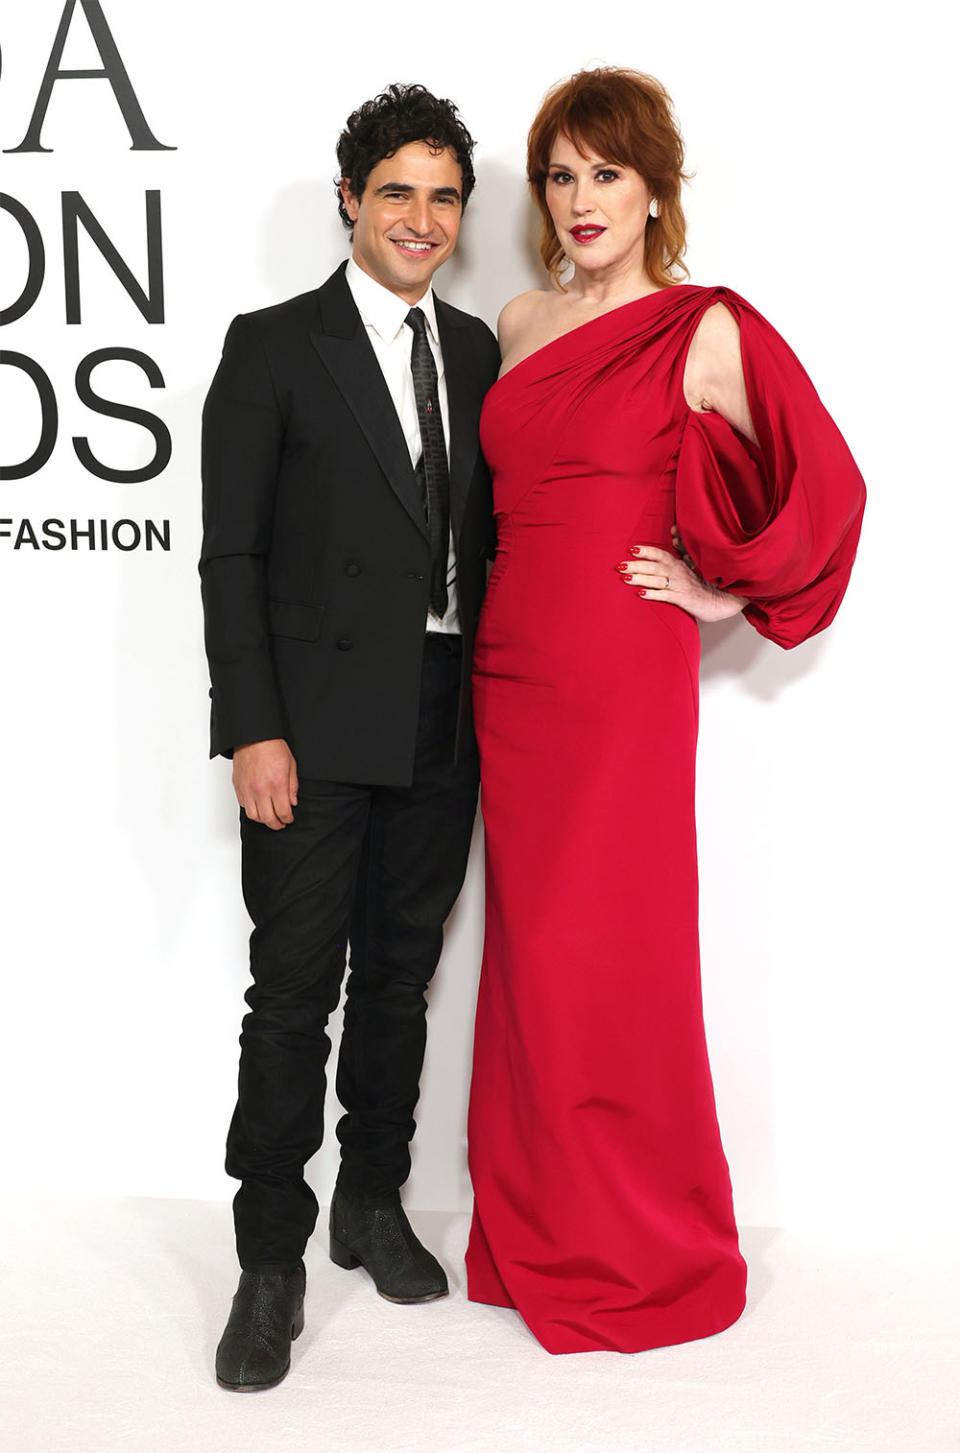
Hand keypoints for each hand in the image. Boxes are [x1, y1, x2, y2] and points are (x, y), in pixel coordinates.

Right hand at [233, 738, 298, 829]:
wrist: (254, 737)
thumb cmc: (272, 747)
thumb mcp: (291, 766)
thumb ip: (292, 787)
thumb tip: (292, 803)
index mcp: (277, 784)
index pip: (283, 812)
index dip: (287, 819)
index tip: (289, 818)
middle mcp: (261, 789)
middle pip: (268, 818)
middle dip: (276, 824)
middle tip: (281, 824)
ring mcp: (248, 789)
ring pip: (254, 816)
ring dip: (263, 820)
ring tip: (269, 817)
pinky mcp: (239, 787)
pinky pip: (244, 806)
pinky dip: (252, 810)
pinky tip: (258, 807)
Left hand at [616, 542, 745, 623]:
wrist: (726, 599)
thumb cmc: (708, 582)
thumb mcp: (696, 563)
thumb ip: (683, 548)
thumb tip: (673, 531)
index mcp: (680, 563)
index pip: (661, 554)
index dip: (646, 551)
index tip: (631, 549)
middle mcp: (680, 572)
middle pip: (654, 566)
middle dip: (636, 565)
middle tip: (619, 565)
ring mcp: (682, 585)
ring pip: (657, 580)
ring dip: (640, 578)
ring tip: (625, 578)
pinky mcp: (685, 599)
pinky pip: (666, 595)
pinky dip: (653, 594)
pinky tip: (641, 594)